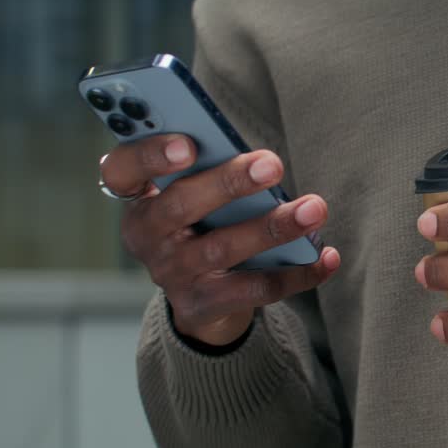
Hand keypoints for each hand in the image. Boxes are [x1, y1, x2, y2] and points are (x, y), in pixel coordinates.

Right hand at [100, 134, 339, 345]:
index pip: (121, 171)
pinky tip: (326, 257)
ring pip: (223, 248)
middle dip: (229, 183)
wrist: (200, 297)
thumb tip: (258, 158)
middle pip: (180, 206)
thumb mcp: (194, 193)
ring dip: (273, 227)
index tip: (188, 143)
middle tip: (273, 165)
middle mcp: (147, 236)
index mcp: (138, 197)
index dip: (149, 155)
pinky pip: (254, 289)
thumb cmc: (203, 222)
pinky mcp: (203, 305)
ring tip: (314, 209)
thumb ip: (209, 169)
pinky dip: (297, 273)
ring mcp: (172, 274)